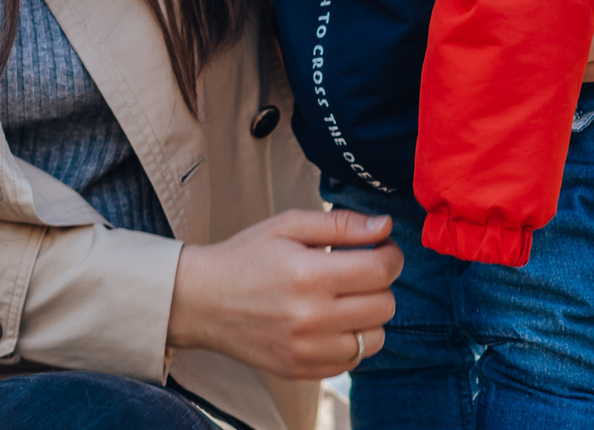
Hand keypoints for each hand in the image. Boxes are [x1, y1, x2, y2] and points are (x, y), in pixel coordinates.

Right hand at [167, 208, 400, 379]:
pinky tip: (331, 322)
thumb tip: (386, 227)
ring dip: (370, 316)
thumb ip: (341, 224)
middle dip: (381, 284)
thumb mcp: (288, 226)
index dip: (392, 255)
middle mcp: (310, 318)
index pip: (381, 271)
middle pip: (385, 306)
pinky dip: (350, 340)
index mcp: (309, 275)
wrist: (202, 301)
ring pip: (374, 338)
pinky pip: (351, 361)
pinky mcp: (301, 370)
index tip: (383, 248)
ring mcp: (306, 350)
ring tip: (346, 299)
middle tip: (361, 271)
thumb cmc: (246, 257)